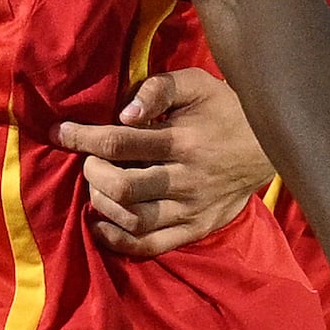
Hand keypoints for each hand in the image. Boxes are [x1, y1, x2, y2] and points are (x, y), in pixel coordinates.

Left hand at [57, 68, 269, 254]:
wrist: (269, 145)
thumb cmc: (223, 109)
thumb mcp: (196, 84)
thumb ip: (158, 89)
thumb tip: (124, 113)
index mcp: (182, 141)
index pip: (119, 142)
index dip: (81, 137)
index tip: (60, 132)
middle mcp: (186, 179)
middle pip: (121, 187)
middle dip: (92, 173)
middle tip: (90, 161)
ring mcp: (190, 209)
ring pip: (132, 219)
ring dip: (102, 203)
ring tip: (99, 185)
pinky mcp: (195, 229)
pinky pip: (150, 246)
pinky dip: (118, 240)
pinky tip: (101, 224)